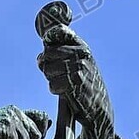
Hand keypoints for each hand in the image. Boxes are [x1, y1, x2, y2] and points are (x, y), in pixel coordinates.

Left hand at [38, 24, 114, 138]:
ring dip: (51, 79)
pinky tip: (65, 92)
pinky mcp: (75, 84)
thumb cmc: (85, 85)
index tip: (49, 54)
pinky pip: (52, 84)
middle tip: (56, 74)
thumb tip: (40, 56)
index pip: (59, 32)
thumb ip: (62, 54)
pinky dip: (55, 90)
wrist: (99, 106)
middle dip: (47, 65)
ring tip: (63, 83)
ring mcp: (79, 68)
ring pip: (48, 69)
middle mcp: (81, 54)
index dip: (49, 42)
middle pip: (47, 53)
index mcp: (82, 46)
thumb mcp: (80, 63)